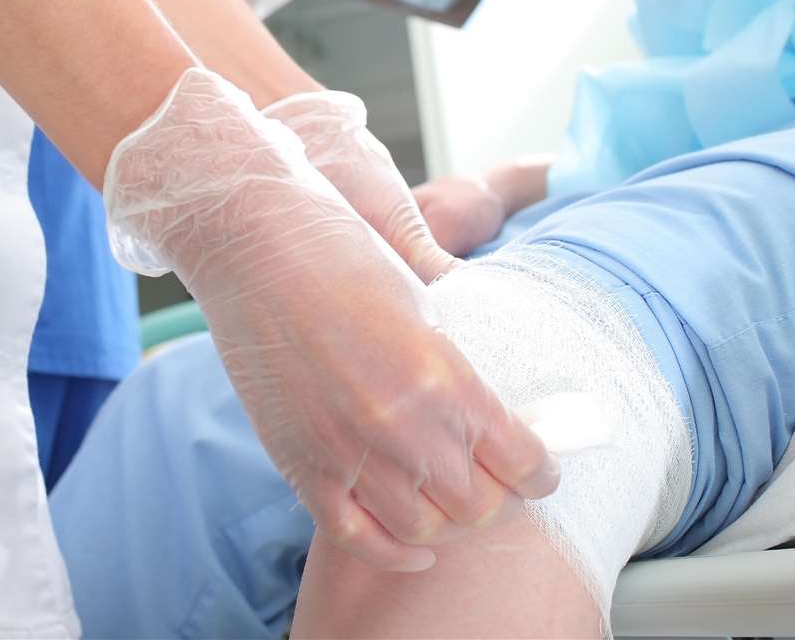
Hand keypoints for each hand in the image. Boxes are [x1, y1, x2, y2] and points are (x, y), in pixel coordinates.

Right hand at [106, 69, 559, 571]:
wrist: (254, 242)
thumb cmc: (340, 253)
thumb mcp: (424, 298)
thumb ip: (459, 360)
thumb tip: (501, 400)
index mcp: (444, 375)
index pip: (522, 462)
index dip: (540, 473)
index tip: (540, 471)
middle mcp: (402, 424)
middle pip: (479, 506)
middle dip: (495, 496)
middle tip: (492, 478)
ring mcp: (347, 451)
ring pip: (424, 529)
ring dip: (444, 518)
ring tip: (447, 497)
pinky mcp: (301, 465)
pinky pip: (358, 539)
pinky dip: (394, 552)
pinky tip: (414, 544)